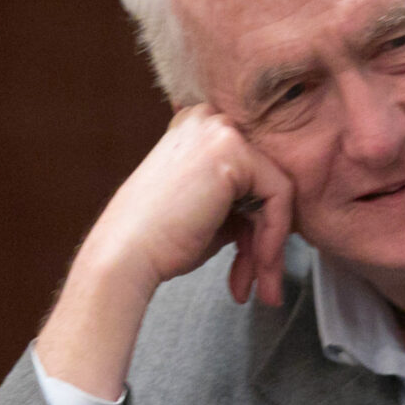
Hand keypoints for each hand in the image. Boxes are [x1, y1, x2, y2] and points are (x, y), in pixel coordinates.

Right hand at [38, 107, 297, 398]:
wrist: (125, 257)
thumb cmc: (156, 241)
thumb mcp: (207, 211)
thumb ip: (240, 202)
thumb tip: (276, 214)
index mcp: (196, 128)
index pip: (250, 171)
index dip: (256, 220)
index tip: (251, 259)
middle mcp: (207, 120)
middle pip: (266, 178)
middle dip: (265, 236)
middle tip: (260, 280)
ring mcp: (219, 131)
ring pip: (277, 189)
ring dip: (270, 246)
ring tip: (260, 284)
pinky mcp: (232, 152)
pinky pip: (279, 196)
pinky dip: (273, 238)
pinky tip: (256, 265)